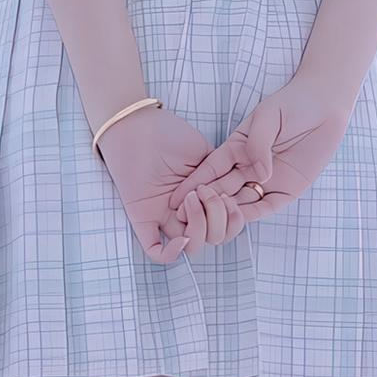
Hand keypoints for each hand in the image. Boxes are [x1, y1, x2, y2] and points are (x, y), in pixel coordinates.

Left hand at [94, 102, 269, 264]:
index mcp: (203, 196)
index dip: (235, 215)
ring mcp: (165, 216)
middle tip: (209, 193)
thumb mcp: (205, 153)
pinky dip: (172, 252)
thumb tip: (238, 194)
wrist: (138, 123)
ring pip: (194, 246)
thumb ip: (222, 175)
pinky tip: (182, 237)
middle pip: (215, 238)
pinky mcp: (143, 218)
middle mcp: (187, 210)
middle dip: (220, 220)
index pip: (228, 222)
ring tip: (192, 197)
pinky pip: (156, 251)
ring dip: (200, 227)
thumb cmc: (168, 133)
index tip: (231, 194)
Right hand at [164, 74, 351, 230]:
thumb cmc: (293, 103)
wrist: (325, 105)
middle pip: (221, 189)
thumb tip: (259, 175)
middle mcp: (249, 167)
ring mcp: (267, 180)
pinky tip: (236, 220)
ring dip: (224, 211)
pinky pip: (265, 206)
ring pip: (239, 201)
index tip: (174, 198)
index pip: (210, 169)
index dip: (192, 184)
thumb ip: (258, 145)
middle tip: (184, 218)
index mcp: (238, 147)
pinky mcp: (287, 190)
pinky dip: (251, 214)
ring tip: (206, 222)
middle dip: (203, 203)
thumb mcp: (267, 117)